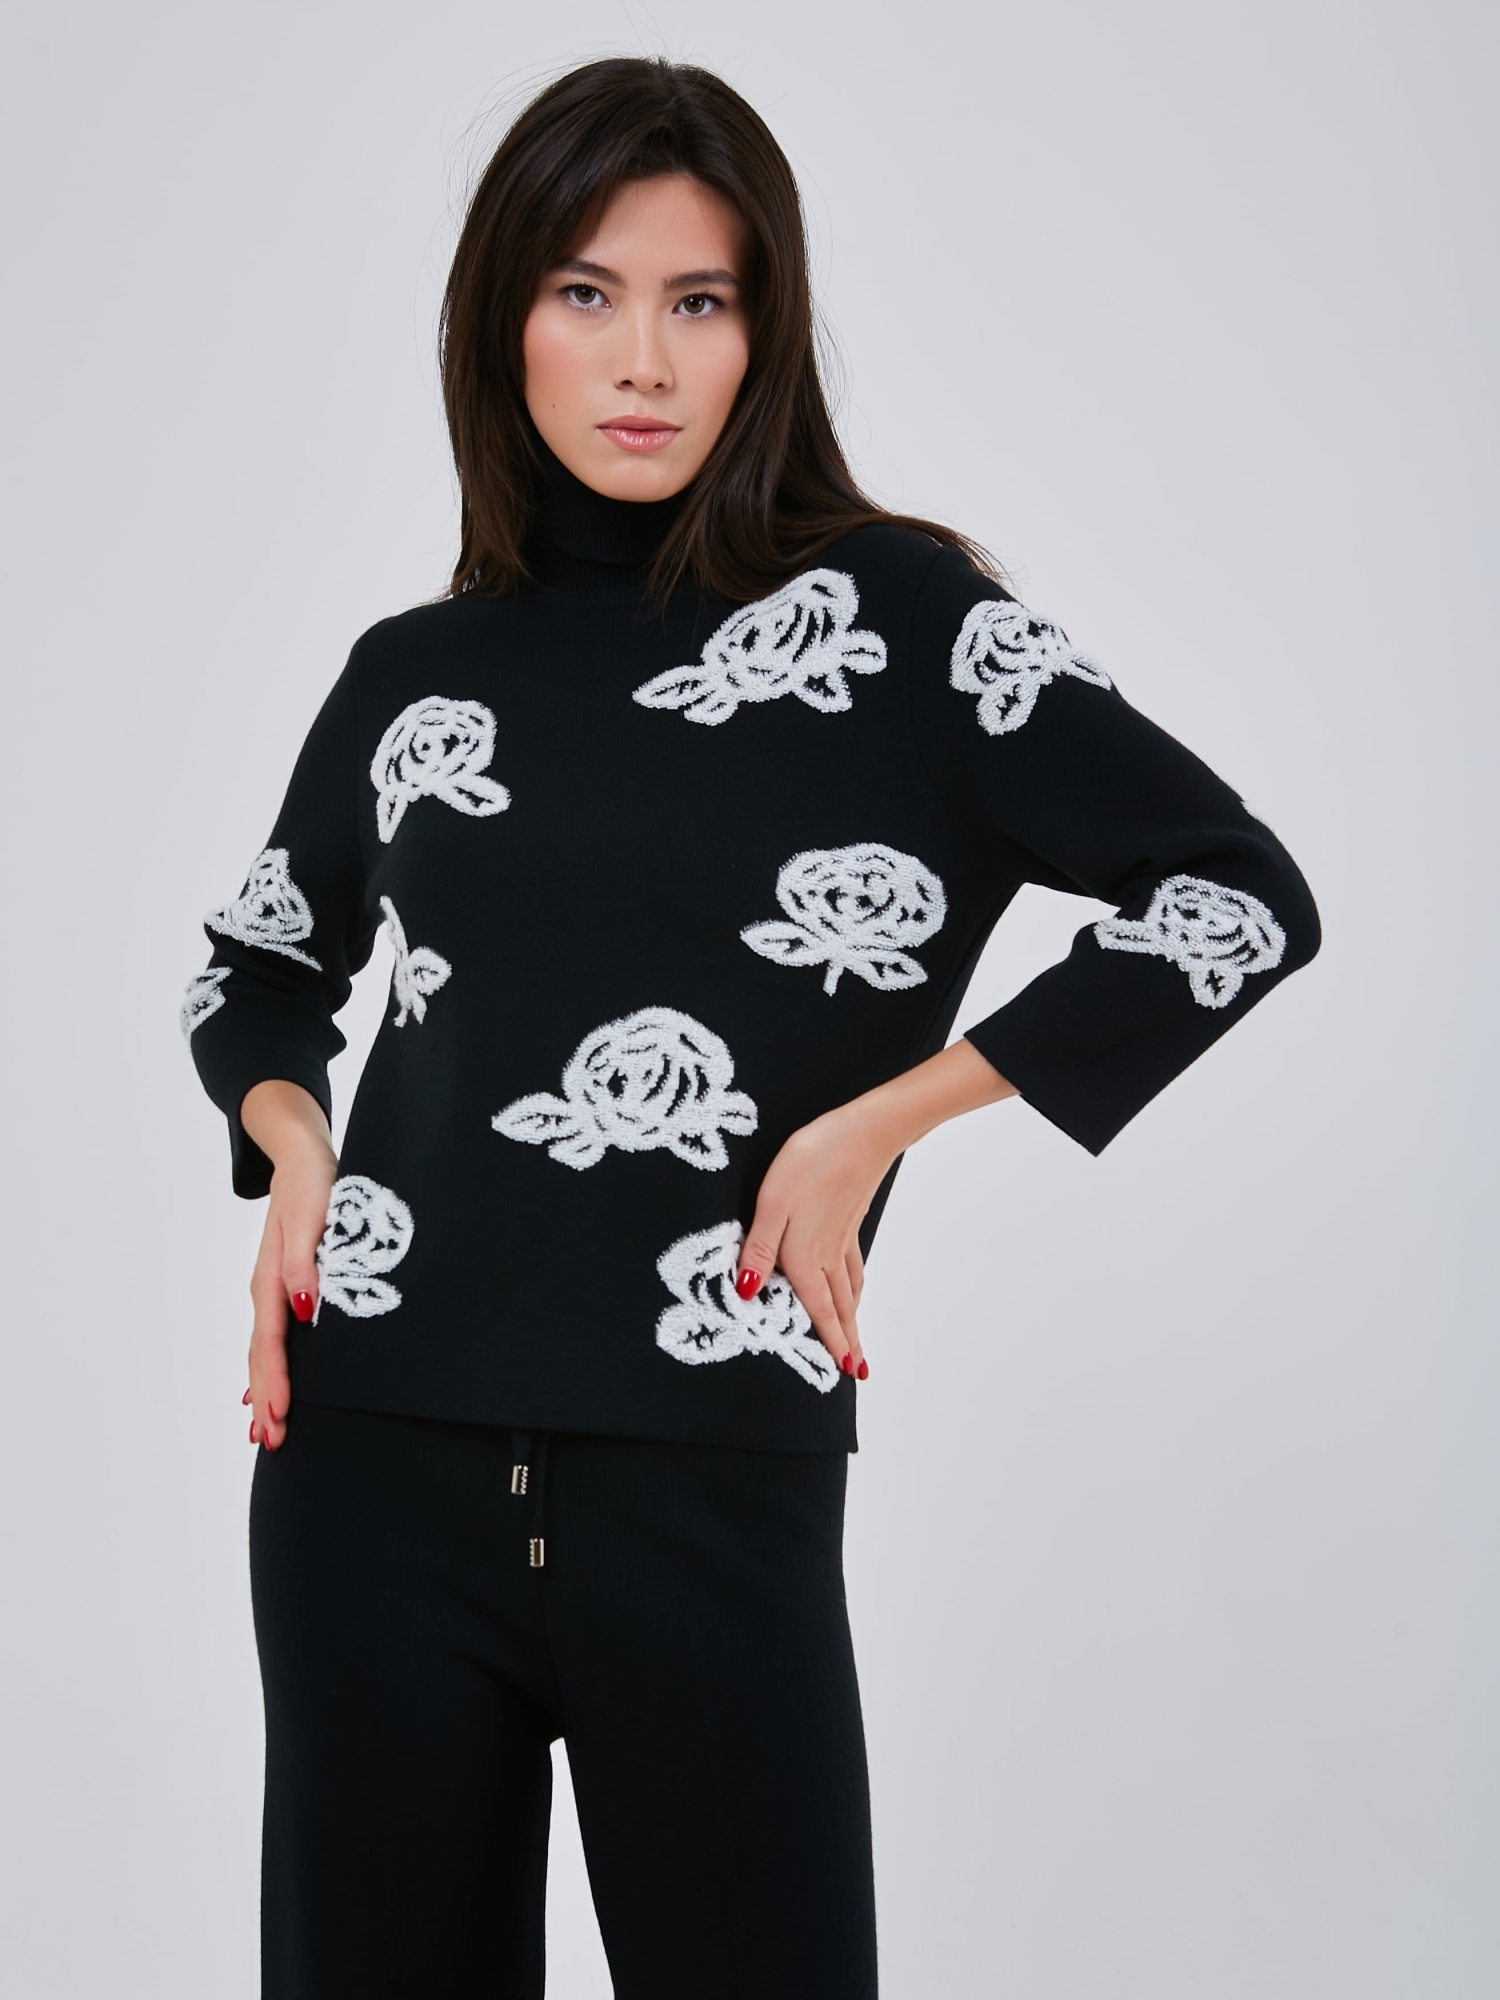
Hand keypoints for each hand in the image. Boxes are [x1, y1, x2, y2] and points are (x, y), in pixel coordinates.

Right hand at [240, 1082, 338, 1452]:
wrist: (302, 1155)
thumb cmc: (315, 1183)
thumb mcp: (313, 1217)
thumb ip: (305, 1265)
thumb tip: (301, 1310)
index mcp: (273, 1279)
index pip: (272, 1342)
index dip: (274, 1381)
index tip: (275, 1416)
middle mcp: (267, 1289)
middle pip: (262, 1355)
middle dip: (265, 1399)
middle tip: (269, 1443)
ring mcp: (272, 1289)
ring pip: (264, 1350)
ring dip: (263, 1390)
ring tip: (262, 1430)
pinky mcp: (284, 1285)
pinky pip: (270, 1337)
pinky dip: (265, 1368)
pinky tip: (262, 1389)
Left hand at [733, 1040, 1017, 1381]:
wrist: (864, 1131)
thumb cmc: (813, 1162)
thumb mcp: (772, 1204)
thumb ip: (758, 1250)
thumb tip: (746, 1296)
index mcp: (804, 1256)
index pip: (817, 1309)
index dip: (829, 1340)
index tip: (844, 1371)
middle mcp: (828, 1253)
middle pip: (839, 1306)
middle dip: (848, 1339)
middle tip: (858, 1369)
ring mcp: (844, 1235)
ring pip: (849, 1286)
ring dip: (852, 1315)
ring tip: (855, 1335)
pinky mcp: (851, 1217)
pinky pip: (854, 1263)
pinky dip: (856, 1283)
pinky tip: (854, 1282)